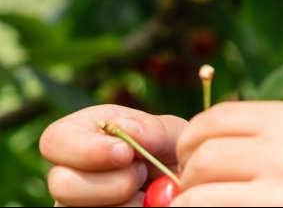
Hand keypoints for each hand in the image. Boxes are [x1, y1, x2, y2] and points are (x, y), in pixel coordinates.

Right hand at [39, 104, 186, 206]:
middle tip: (141, 175)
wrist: (178, 183)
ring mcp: (72, 203)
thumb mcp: (170, 133)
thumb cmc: (169, 152)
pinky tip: (141, 205)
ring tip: (144, 192)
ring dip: (123, 204)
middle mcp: (68, 171)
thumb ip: (152, 129)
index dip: (87, 149)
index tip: (125, 153)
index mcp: (82, 133)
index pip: (55, 139)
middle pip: (61, 184)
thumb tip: (125, 129)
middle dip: (110, 183)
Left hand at [172, 101, 282, 205]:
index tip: (192, 160)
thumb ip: (276, 134)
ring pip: (197, 197)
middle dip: (189, 179)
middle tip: (198, 193)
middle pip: (201, 157)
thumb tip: (214, 141)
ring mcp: (281, 194)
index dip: (193, 141)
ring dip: (195, 204)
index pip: (215, 119)